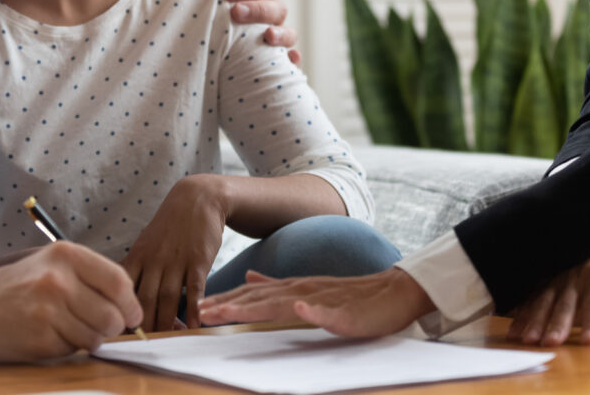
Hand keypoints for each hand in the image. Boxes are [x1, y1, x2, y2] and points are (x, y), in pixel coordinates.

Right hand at [0, 241, 142, 360]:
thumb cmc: (13, 286)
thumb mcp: (50, 264)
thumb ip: (88, 277)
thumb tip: (130, 304)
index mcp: (65, 255)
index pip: (119, 281)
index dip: (131, 303)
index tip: (132, 314)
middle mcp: (58, 280)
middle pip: (113, 316)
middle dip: (112, 327)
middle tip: (98, 326)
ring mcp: (48, 311)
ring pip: (96, 338)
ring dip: (88, 339)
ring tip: (65, 327)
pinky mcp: (39, 339)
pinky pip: (72, 351)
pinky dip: (65, 347)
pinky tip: (46, 334)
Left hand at [122, 175, 227, 330]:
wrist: (196, 198)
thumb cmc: (169, 227)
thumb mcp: (145, 243)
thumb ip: (135, 270)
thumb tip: (119, 297)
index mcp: (137, 257)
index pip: (120, 289)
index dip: (116, 311)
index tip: (113, 333)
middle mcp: (153, 260)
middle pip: (143, 299)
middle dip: (140, 326)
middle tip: (138, 349)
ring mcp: (176, 260)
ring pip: (167, 298)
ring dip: (166, 323)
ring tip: (165, 345)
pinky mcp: (198, 260)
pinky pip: (194, 288)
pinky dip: (193, 309)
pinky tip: (194, 326)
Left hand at [198, 268, 434, 336]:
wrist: (392, 293)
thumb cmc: (349, 297)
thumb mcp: (305, 289)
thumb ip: (276, 284)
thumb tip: (248, 275)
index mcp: (290, 287)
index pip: (250, 293)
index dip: (224, 299)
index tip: (197, 307)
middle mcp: (300, 289)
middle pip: (258, 298)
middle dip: (228, 305)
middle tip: (199, 313)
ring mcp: (321, 299)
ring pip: (283, 303)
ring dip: (255, 307)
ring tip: (230, 313)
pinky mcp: (344, 311)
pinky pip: (326, 310)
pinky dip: (311, 308)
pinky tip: (298, 307)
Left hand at [224, 0, 300, 66]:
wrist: (215, 55)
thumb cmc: (218, 21)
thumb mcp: (221, 0)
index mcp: (262, 1)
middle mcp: (273, 19)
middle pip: (275, 9)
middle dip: (257, 9)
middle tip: (235, 11)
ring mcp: (279, 41)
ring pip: (289, 35)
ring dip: (281, 33)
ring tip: (268, 35)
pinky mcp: (279, 64)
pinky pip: (291, 63)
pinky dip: (293, 60)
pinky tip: (290, 59)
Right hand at [507, 241, 589, 345]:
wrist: (578, 223)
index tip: (587, 340)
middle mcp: (572, 282)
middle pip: (564, 307)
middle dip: (556, 325)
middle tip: (549, 343)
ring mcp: (552, 280)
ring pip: (542, 303)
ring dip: (534, 321)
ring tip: (527, 339)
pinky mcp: (538, 279)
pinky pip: (528, 297)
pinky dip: (519, 313)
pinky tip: (513, 328)